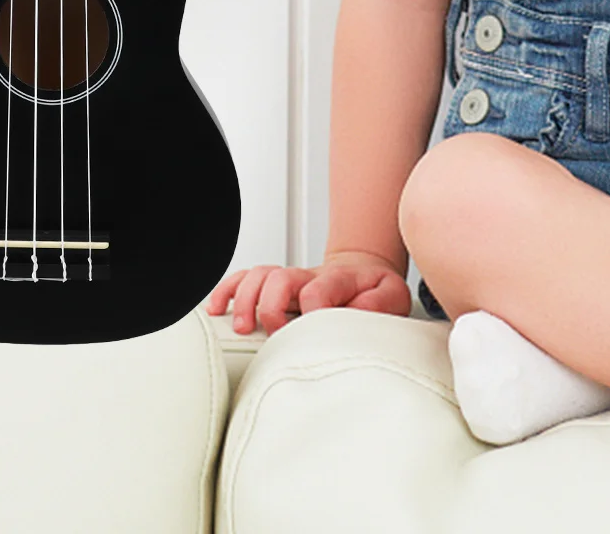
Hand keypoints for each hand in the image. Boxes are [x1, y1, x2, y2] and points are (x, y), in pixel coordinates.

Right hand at [206, 250, 411, 334]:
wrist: (362, 274)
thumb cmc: (374, 292)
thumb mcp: (392, 296)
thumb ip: (379, 303)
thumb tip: (360, 311)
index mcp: (338, 280)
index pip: (318, 290)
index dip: (313, 310)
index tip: (312, 333)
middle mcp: (307, 277)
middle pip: (280, 278)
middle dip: (271, 306)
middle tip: (275, 334)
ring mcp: (289, 280)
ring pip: (258, 275)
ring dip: (246, 299)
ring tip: (242, 327)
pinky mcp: (274, 286)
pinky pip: (245, 279)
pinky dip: (227, 290)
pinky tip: (218, 309)